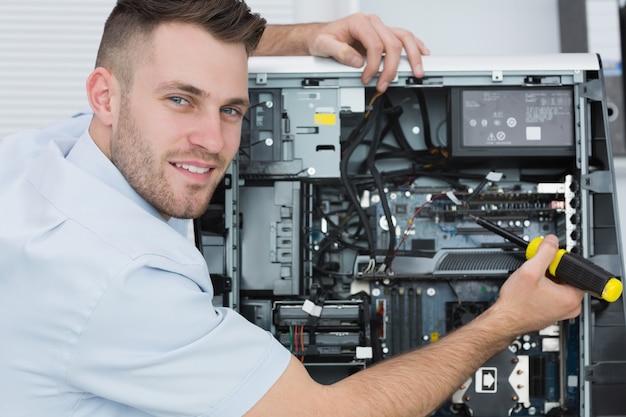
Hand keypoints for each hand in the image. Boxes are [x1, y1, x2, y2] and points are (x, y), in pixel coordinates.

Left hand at [307, 13, 429, 91]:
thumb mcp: (323, 45)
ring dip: (412, 57)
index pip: (376, 45)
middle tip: (384, 84)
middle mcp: (372, 23)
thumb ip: (339, 52)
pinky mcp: (383, 35)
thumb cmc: (323, 39)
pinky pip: (404, 37)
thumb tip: (358, 61)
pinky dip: (416, 46)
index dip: (374, 65)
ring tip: (416, 72)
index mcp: (359, 22)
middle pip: (393, 44)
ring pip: (404, 38)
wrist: (322, 36)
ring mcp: (380, 28)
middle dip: (391, 68)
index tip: (367, 78)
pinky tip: (423, 53)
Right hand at [493, 234, 583, 334]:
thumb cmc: (516, 303)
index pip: (575, 270)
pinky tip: (532, 289)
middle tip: (537, 271)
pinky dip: (545, 288)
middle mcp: (571, 307)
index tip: (546, 262)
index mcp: (572, 298)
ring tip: (533, 281)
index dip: (559, 262)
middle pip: (567, 277)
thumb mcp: (530, 270)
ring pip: (560, 285)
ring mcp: (563, 312)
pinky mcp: (554, 313)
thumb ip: (545, 252)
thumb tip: (552, 241)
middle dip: (552, 270)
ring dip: (547, 279)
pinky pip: (554, 294)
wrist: (504, 319)